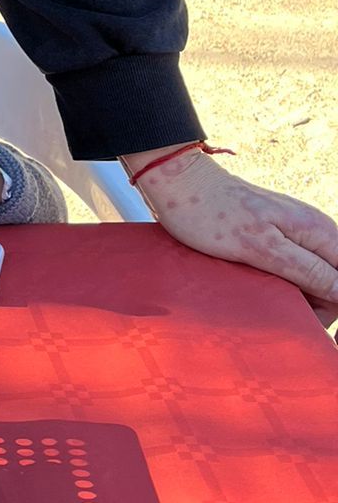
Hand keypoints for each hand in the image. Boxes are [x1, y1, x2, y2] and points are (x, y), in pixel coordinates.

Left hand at [124, 146, 337, 312]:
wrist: (180, 183)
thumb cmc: (212, 214)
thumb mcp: (260, 248)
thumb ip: (308, 270)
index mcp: (320, 231)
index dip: (333, 306)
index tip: (305, 319)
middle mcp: (316, 230)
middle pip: (335, 282)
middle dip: (318, 305)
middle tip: (282, 311)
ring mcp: (297, 233)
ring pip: (317, 278)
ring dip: (300, 297)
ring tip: (268, 298)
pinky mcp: (278, 236)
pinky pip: (296, 269)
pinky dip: (284, 284)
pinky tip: (262, 287)